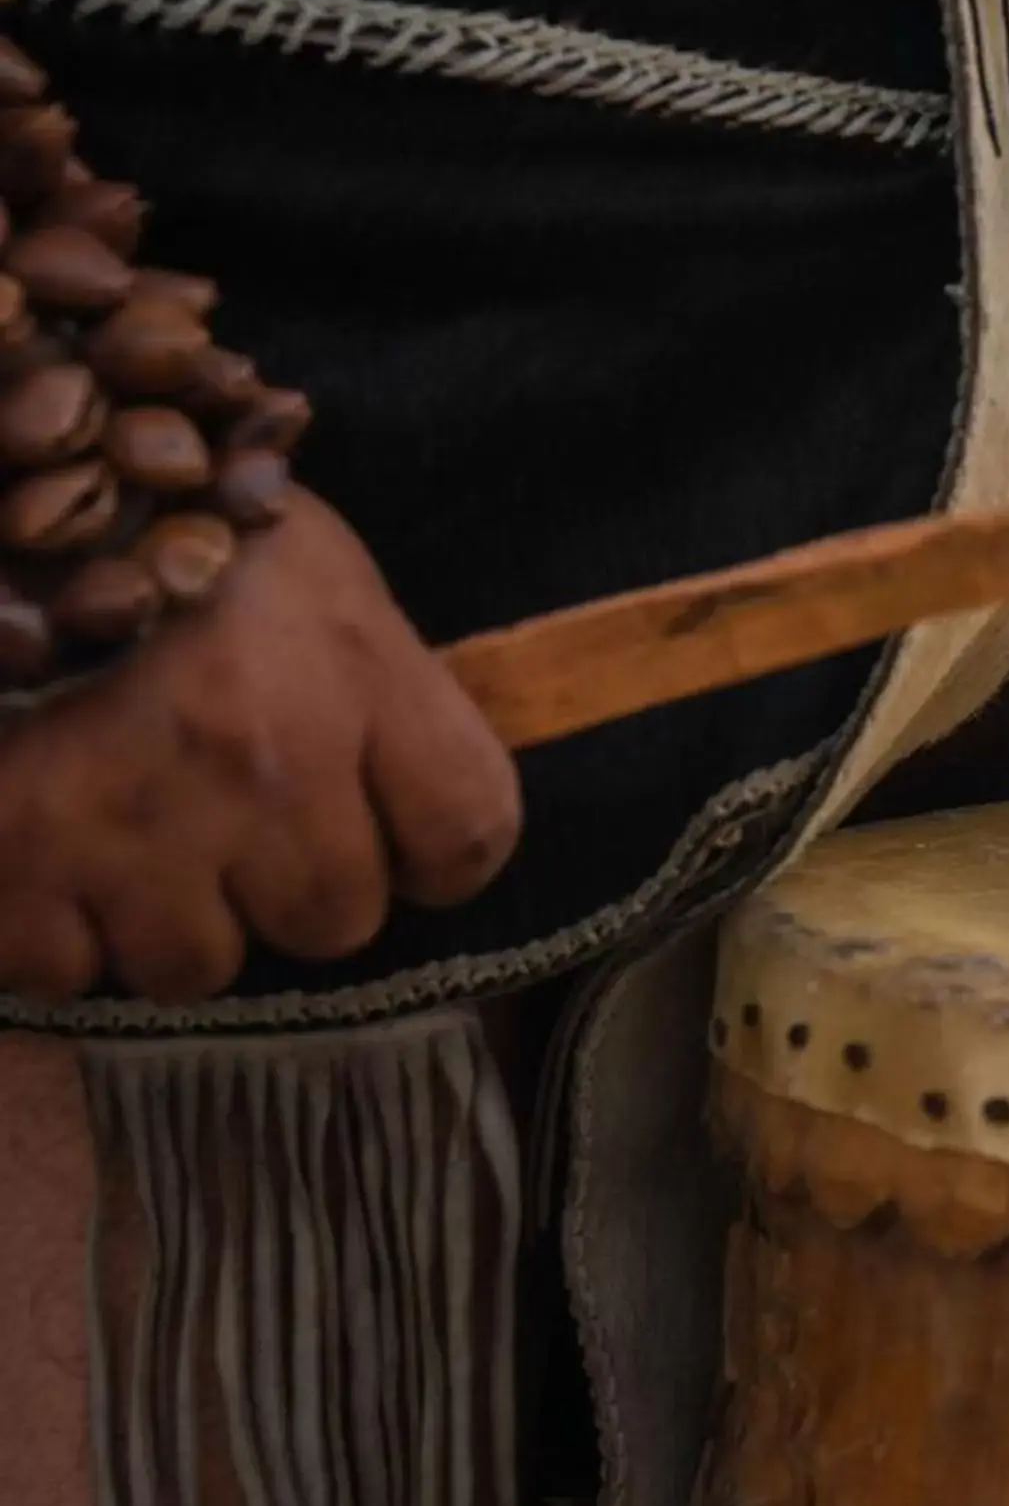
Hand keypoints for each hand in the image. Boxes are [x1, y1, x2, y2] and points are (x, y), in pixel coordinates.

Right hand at [0, 488, 522, 1003]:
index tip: (397, 842)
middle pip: (333, 921)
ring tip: (135, 838)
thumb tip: (417, 821)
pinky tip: (48, 853)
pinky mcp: (8, 857)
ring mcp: (128, 814)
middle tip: (234, 826)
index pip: (467, 832)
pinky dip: (54, 931)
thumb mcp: (308, 575)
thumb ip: (378, 695)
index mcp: (348, 665)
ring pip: (198, 965)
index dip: (435, 856)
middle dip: (290, 890)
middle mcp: (255, 754)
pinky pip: (64, 970)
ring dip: (172, 921)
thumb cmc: (165, 535)